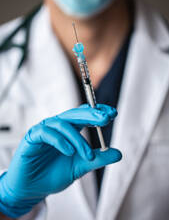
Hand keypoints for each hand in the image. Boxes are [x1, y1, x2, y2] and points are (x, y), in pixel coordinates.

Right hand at [0, 104, 121, 217]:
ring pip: (63, 123)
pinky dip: (60, 141)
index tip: (112, 113)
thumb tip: (118, 153)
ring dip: (77, 138)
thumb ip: (98, 159)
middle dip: (91, 114)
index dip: (97, 112)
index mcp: (69, 130)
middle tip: (105, 118)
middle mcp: (57, 126)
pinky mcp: (32, 136)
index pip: (84, 115)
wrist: (33, 189)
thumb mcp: (80, 166)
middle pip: (75, 114)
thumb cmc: (54, 174)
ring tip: (87, 155)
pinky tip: (69, 152)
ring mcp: (44, 129)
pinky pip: (46, 133)